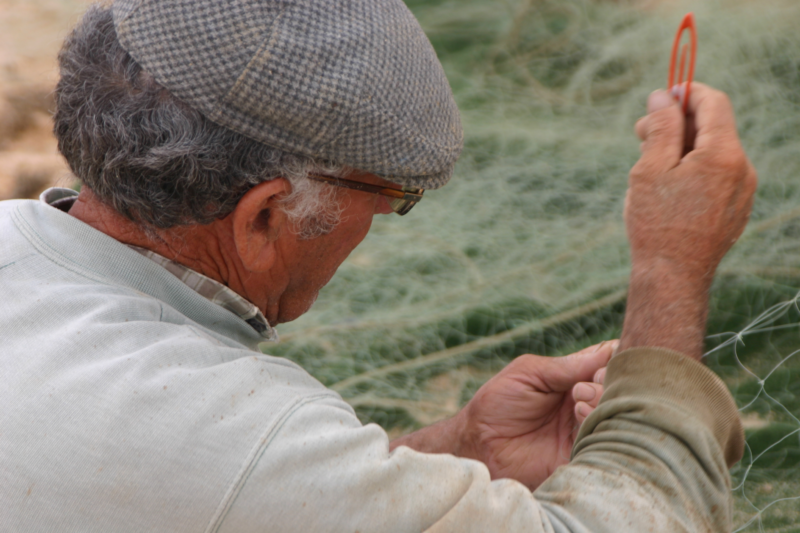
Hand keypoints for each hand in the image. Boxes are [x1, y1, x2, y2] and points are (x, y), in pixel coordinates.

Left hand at [453, 341, 614, 489]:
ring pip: (617, 413)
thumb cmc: (497, 403)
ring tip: (576, 405)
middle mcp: (585, 401)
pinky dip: (601, 426)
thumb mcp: (528, 373)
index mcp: (573, 378)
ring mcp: (586, 428)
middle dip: (607, 383)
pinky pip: (608, 441)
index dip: (612, 361)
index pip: (609, 364)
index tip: (599, 365)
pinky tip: (580, 418)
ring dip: (602, 402)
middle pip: (618, 388)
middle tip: (580, 388)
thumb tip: (610, 350)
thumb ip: (567, 365)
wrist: (479, 443)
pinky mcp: (583, 454)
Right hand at [619, 83, 757, 357]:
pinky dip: (694, 169)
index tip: (661, 97)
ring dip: (683, 148)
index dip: (686, 92)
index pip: (713, 103)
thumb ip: (661, 126)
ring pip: (714, 152)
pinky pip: (718, 175)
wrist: (673, 276)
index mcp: (723, 154)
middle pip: (713, 127)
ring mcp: (744, 191)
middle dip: (678, 123)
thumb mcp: (650, 168)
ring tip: (650, 167)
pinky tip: (667, 189)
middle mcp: (743, 168)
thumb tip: (663, 95)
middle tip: (641, 135)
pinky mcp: (737, 208)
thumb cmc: (656, 223)